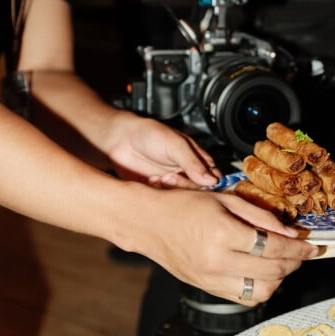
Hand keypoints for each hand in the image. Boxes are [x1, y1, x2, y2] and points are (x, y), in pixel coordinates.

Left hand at [104, 111, 219, 187]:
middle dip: (186, 186)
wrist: (120, 140)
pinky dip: (160, 192)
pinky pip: (166, 200)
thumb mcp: (176, 145)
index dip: (211, 184)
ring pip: (182, 197)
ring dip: (172, 189)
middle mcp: (187, 173)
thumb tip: (212, 179)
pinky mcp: (159, 191)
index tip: (201, 185)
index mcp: (197, 159)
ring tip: (160, 177)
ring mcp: (173, 183)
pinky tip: (151, 181)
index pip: (214, 177)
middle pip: (199, 191)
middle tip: (172, 177)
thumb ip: (193, 163)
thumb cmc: (150, 135)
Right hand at [112, 184, 319, 305]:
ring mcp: (210, 279)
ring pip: (261, 292)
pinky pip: (243, 298)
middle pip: (272, 271)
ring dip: (279, 279)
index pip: (274, 247)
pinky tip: (262, 273)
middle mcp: (217, 261)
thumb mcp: (224, 199)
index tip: (312, 246)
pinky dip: (260, 289)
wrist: (147, 223)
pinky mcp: (206, 289)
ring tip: (282, 263)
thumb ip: (259, 216)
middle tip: (302, 253)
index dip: (299, 248)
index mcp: (223, 234)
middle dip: (294, 263)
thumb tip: (290, 231)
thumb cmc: (183, 205)